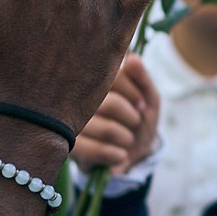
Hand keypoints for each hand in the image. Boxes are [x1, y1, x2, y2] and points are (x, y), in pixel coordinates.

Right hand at [71, 55, 161, 173]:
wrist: (129, 156)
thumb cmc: (136, 121)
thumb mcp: (147, 99)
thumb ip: (142, 79)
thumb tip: (133, 59)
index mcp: (94, 81)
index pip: (112, 77)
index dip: (133, 92)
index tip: (141, 104)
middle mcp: (77, 99)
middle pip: (110, 104)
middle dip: (132, 117)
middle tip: (135, 123)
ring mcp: (71, 123)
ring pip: (106, 129)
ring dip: (126, 138)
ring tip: (127, 140)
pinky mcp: (69, 148)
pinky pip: (94, 150)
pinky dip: (115, 154)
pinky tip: (120, 155)